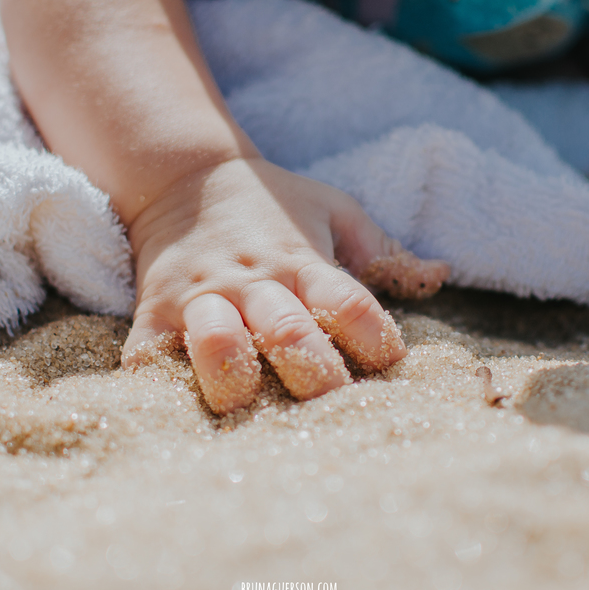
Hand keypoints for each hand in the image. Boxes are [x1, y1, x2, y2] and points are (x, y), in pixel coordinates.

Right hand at [121, 157, 449, 413]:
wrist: (183, 177)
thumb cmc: (271, 204)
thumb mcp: (332, 210)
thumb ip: (383, 250)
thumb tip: (438, 276)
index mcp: (304, 260)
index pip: (351, 304)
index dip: (377, 341)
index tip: (388, 366)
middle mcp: (256, 281)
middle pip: (291, 334)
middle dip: (315, 377)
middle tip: (334, 412)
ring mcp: (202, 298)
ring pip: (219, 346)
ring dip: (238, 380)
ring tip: (251, 410)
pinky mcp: (155, 312)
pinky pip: (150, 357)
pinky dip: (160, 386)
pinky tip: (178, 412)